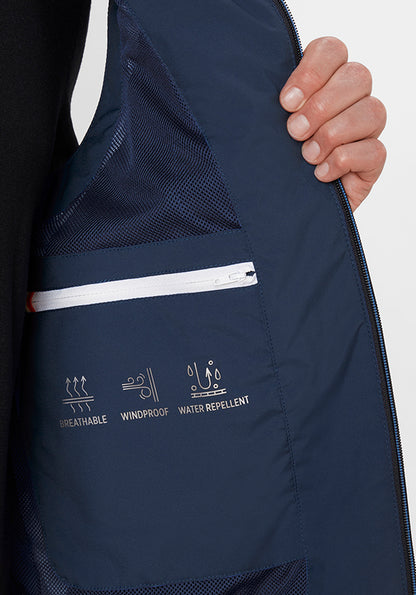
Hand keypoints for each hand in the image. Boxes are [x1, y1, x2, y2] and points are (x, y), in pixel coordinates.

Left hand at [279, 37, 386, 211]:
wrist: (276, 209)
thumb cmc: (269, 163)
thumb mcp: (261, 130)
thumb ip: (264, 106)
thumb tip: (266, 94)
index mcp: (321, 82)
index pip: (332, 50)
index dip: (311, 72)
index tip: (285, 103)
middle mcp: (348, 100)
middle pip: (358, 76)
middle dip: (322, 105)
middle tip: (294, 132)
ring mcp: (364, 130)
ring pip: (372, 111)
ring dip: (333, 133)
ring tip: (306, 156)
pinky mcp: (371, 162)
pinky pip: (374, 150)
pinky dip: (343, 161)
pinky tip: (320, 174)